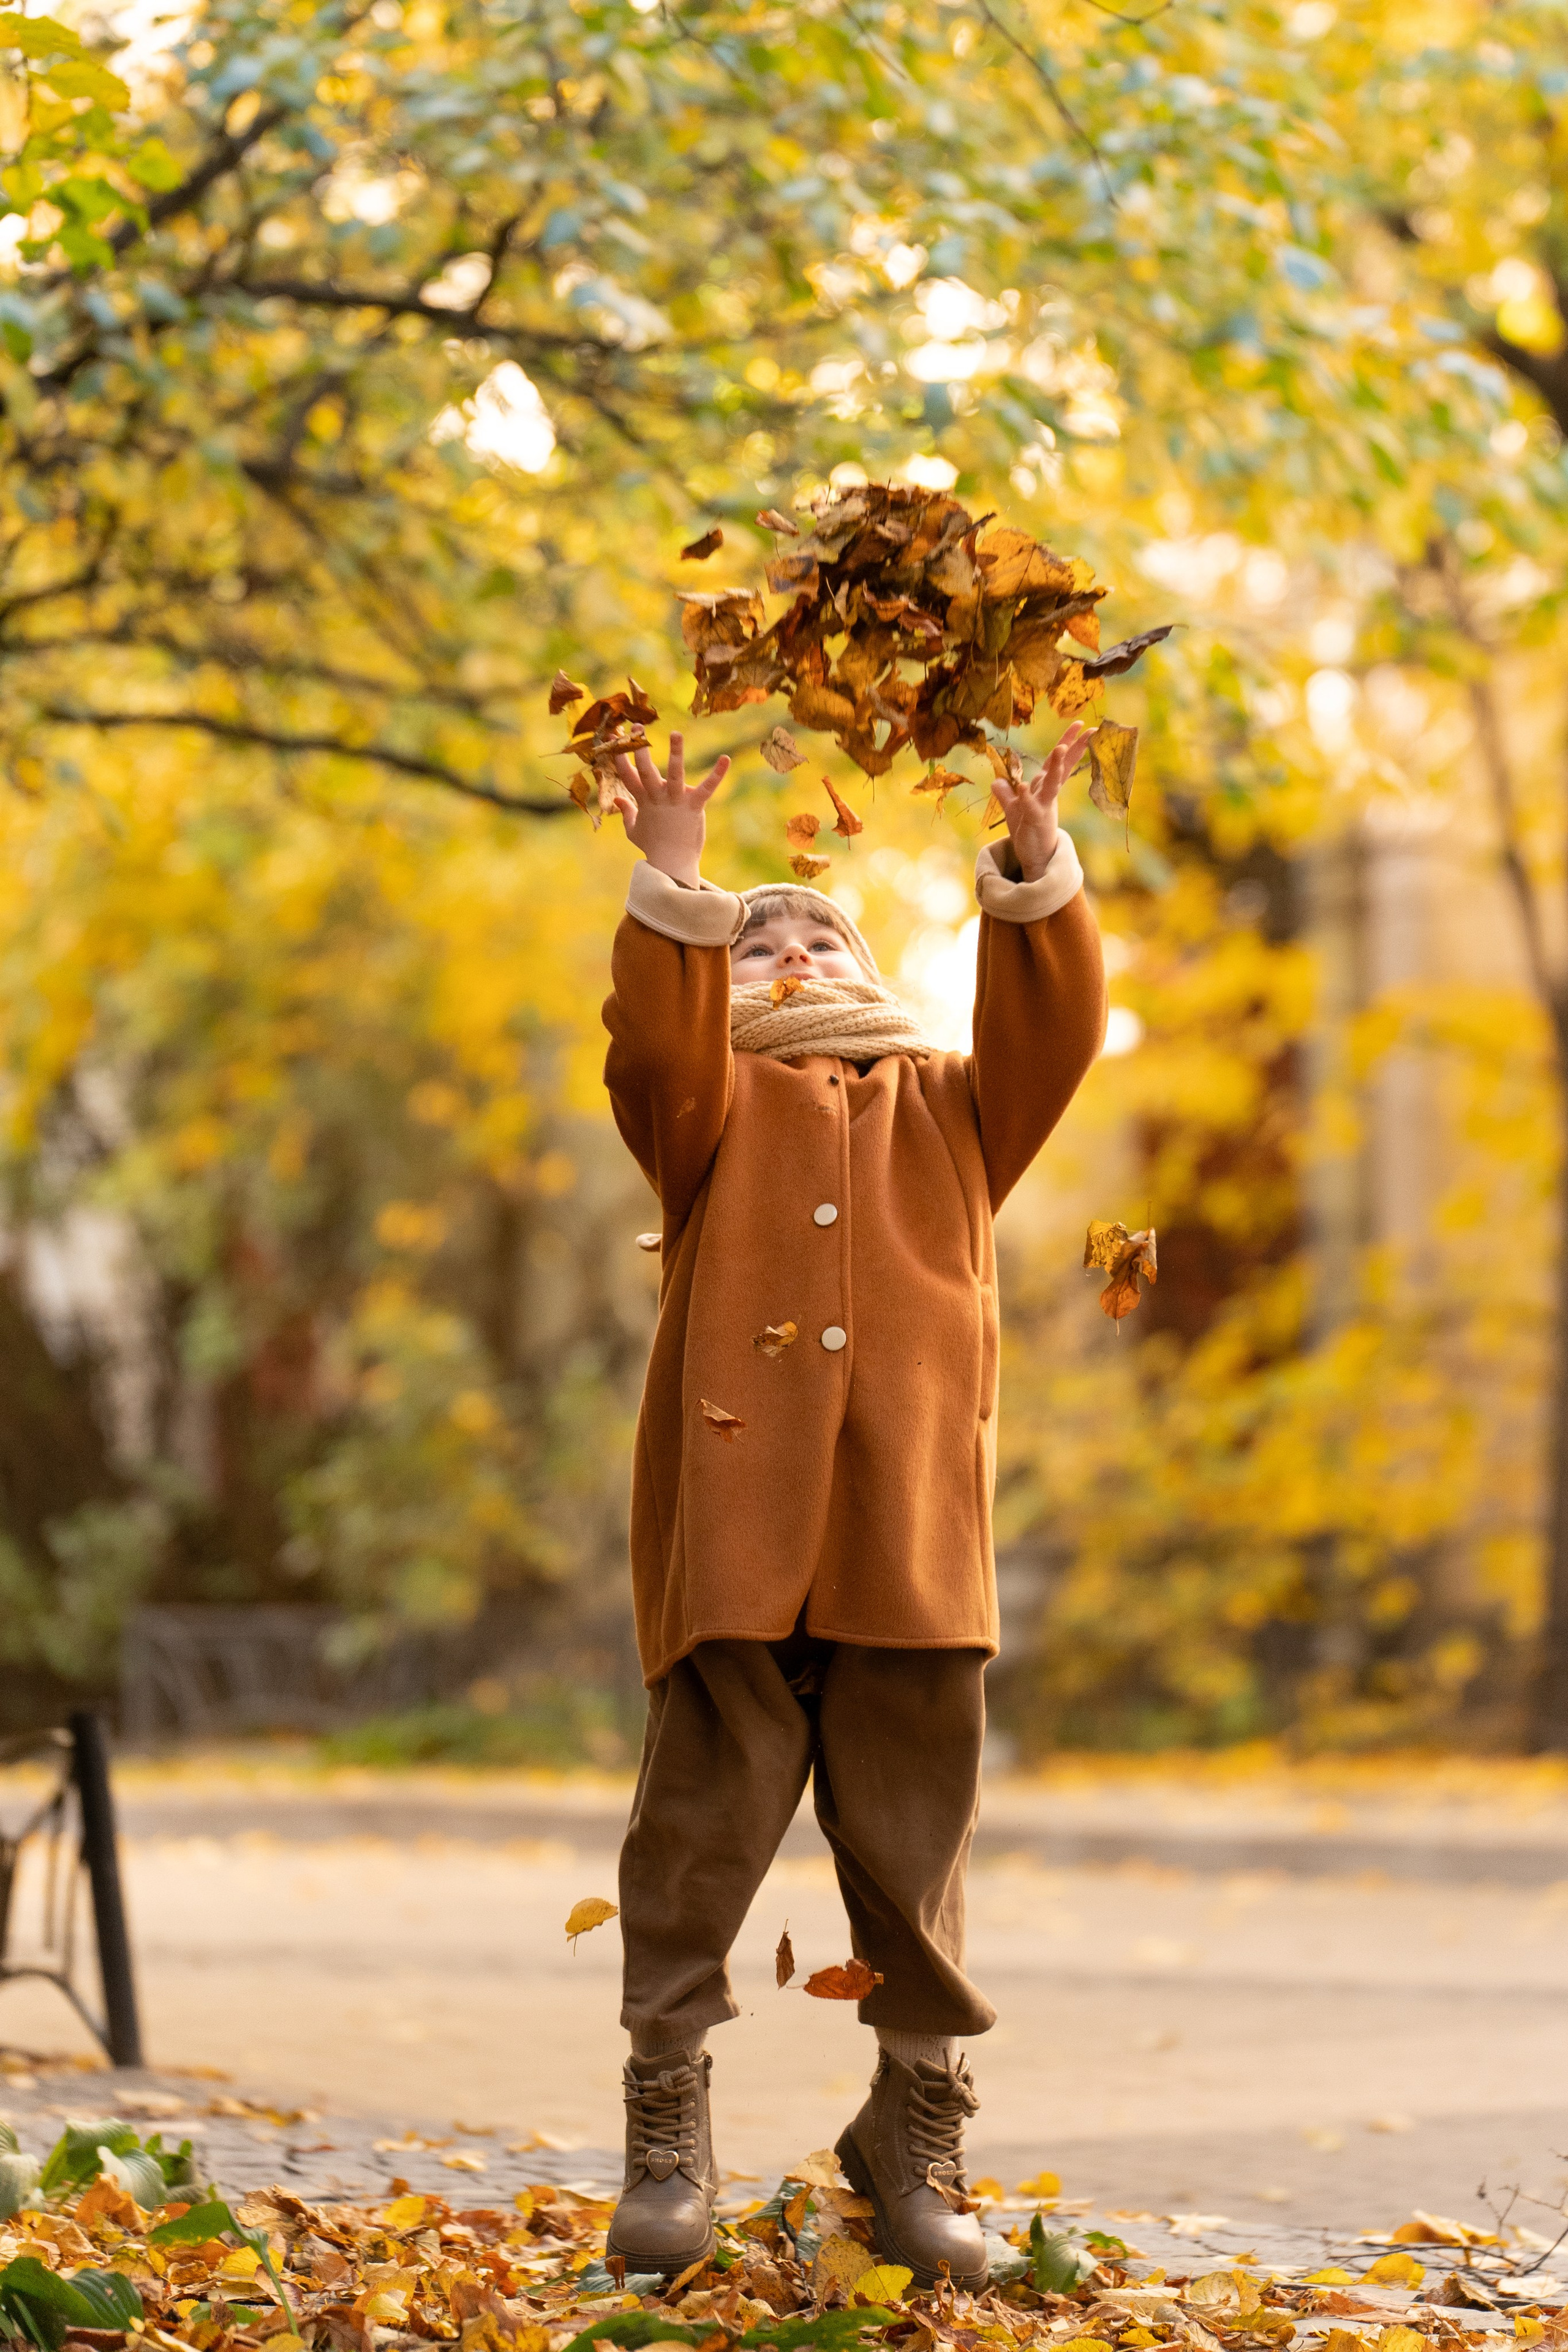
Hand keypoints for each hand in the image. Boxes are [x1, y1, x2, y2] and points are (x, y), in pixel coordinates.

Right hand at [611, 733, 731, 886]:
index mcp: (643, 800)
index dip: (618, 754)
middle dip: (639, 748)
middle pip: (645, 770)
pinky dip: (717, 774)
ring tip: (676, 733)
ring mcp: (676, 801)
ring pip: (675, 773)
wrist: (672, 864)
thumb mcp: (634, 831)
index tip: (613, 736)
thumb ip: (626, 812)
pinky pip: (707, 788)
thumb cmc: (653, 848)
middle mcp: (658, 797)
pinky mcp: (694, 806)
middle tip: (637, 727)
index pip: (626, 774)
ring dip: (676, 753)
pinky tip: (726, 758)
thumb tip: (617, 800)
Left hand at [992, 721, 1089, 882]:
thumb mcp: (1013, 808)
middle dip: (1073, 747)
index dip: (1068, 742)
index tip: (1080, 725)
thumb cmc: (1027, 831)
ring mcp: (1043, 806)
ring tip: (1059, 748)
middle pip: (1061, 766)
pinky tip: (1022, 787)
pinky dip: (1025, 798)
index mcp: (1044, 787)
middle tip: (1089, 729)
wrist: (1033, 857)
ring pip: (1050, 783)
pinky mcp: (1035, 820)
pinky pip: (1030, 807)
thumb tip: (996, 781)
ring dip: (1055, 766)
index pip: (1056, 761)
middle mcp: (1047, 794)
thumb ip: (1005, 793)